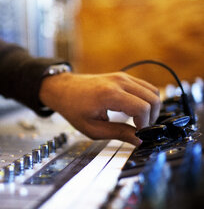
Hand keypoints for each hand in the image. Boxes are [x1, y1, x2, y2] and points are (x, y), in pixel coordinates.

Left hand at [39, 72, 159, 145]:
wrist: (64, 90)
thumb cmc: (73, 108)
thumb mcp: (93, 128)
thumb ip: (118, 134)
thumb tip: (139, 140)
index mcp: (110, 94)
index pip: (142, 108)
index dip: (145, 124)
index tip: (138, 133)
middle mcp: (119, 82)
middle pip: (153, 98)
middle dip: (152, 117)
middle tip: (140, 128)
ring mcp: (122, 76)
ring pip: (153, 91)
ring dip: (151, 108)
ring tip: (138, 120)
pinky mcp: (123, 76)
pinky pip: (145, 86)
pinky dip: (146, 99)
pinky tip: (133, 110)